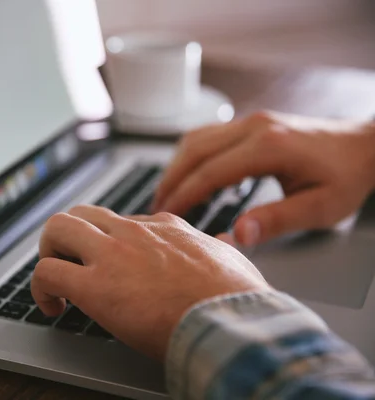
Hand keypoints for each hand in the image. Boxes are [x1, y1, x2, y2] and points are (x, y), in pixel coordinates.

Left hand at [30, 205, 269, 360]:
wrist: (231, 320)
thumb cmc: (237, 298)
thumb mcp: (233, 260)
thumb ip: (221, 249)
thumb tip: (226, 242)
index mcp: (164, 228)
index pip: (121, 221)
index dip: (109, 243)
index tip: (109, 265)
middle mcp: (133, 233)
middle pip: (82, 214)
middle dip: (67, 238)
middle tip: (71, 265)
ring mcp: (111, 255)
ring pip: (57, 228)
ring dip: (48, 253)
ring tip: (56, 282)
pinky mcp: (94, 286)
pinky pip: (46, 272)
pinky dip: (40, 289)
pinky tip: (53, 308)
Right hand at [152, 111, 374, 246]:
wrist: (366, 146)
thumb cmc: (346, 177)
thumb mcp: (319, 208)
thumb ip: (276, 220)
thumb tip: (237, 234)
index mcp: (269, 147)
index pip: (210, 171)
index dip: (184, 194)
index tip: (168, 214)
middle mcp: (255, 128)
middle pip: (194, 150)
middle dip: (171, 179)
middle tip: (156, 206)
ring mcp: (251, 122)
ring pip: (197, 138)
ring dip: (177, 165)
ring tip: (166, 193)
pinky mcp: (251, 124)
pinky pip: (208, 135)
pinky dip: (191, 155)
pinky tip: (188, 174)